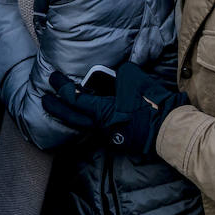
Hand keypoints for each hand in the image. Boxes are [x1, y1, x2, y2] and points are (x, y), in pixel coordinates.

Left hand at [41, 62, 189, 154]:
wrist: (171, 127)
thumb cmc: (153, 102)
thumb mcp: (133, 77)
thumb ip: (117, 75)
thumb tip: (112, 75)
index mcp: (103, 110)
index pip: (74, 99)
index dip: (61, 88)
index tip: (53, 78)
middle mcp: (102, 126)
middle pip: (72, 118)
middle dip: (56, 108)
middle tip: (44, 100)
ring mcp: (110, 135)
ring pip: (85, 125)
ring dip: (72, 116)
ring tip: (63, 108)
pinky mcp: (120, 140)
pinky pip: (98, 129)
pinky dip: (90, 120)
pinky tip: (89, 116)